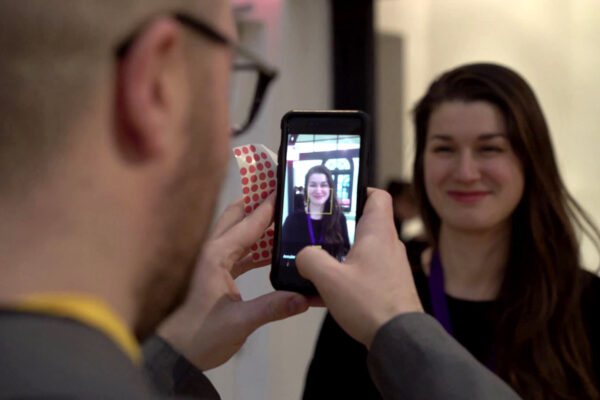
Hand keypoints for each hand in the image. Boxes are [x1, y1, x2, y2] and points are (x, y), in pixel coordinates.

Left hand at [157, 195, 308, 370]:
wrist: (176, 354)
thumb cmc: (201, 336)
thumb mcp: (239, 323)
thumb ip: (272, 308)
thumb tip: (304, 297)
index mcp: (216, 256)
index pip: (248, 223)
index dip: (268, 205)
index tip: (284, 187)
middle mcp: (212, 251)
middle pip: (236, 216)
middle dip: (257, 202)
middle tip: (282, 194)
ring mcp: (213, 261)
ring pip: (237, 232)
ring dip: (257, 224)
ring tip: (284, 218)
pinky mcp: (216, 273)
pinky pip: (239, 250)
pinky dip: (256, 246)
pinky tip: (274, 251)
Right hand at [296, 188, 422, 347]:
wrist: (399, 339)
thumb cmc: (371, 303)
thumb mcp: (330, 278)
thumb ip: (310, 260)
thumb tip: (304, 256)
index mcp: (378, 232)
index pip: (377, 196)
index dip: (358, 190)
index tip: (338, 197)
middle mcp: (388, 245)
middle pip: (363, 224)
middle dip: (338, 229)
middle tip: (316, 233)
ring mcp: (389, 267)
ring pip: (361, 251)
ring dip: (339, 256)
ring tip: (316, 265)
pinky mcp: (387, 286)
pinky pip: (363, 273)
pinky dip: (345, 278)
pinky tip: (323, 294)